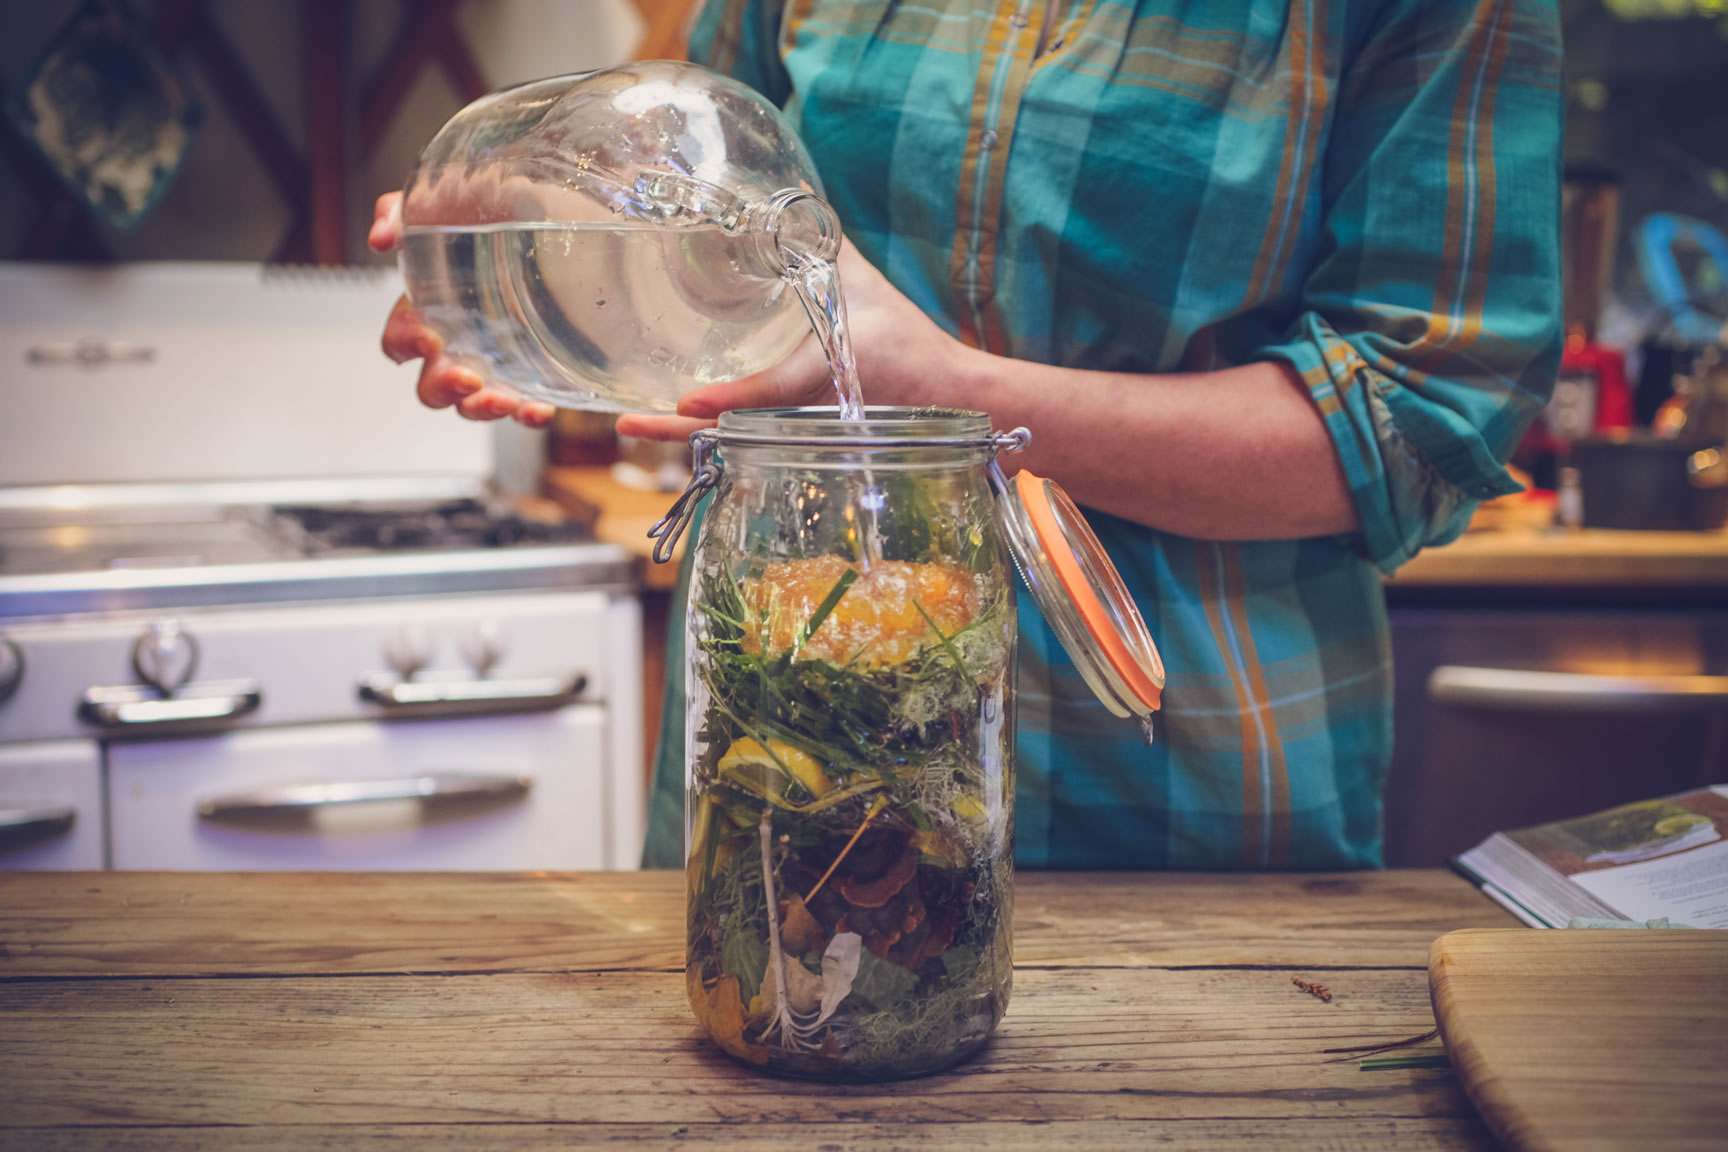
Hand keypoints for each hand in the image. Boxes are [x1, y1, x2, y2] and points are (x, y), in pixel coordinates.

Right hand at [370, 191, 554, 428]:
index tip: (425, 338)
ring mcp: (501, 362)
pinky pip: (527, 408)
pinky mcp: (540, 373)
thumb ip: (406, 210)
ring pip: (475, 406)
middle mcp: (462, 341)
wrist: (575, 212)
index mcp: (433, 306)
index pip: (399, 340)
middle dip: (443, 388)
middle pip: (433, 386)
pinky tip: (541, 409)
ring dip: (483, 409)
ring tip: (505, 400)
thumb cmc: (508, 203)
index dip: (404, 345)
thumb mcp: (456, 194)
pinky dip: (529, 415)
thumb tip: (380, 237)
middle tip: (467, 377)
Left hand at [614, 238, 970, 440]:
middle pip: (733, 432)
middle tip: (628, 422)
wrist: (950, 399)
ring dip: (685, 439)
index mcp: (825, 377)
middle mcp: (805, 415)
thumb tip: (796, 194)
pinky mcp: (801, 442)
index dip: (728, 399)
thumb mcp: (863, 288)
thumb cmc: (909, 344)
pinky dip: (713, 436)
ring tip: (633, 425)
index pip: (771, 392)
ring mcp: (801, 435)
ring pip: (735, 444)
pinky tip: (678, 428)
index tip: (684, 402)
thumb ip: (825, 244)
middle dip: (679, 431)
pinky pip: (750, 442)